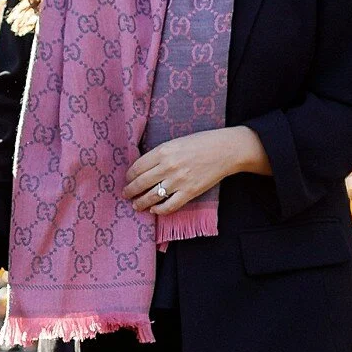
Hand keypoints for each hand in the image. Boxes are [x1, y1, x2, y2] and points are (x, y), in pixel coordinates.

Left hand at [124, 125, 270, 212]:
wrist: (225, 150)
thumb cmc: (201, 143)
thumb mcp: (176, 142)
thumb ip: (160, 154)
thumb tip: (144, 167)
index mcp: (163, 151)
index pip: (137, 167)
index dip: (129, 176)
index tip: (127, 179)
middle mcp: (168, 167)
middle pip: (141, 183)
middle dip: (130, 191)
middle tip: (125, 194)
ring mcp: (178, 181)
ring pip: (152, 197)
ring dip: (140, 203)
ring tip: (136, 205)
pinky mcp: (189, 193)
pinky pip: (169, 206)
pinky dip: (159, 210)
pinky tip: (154, 209)